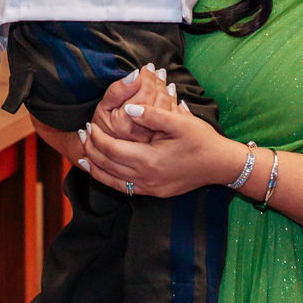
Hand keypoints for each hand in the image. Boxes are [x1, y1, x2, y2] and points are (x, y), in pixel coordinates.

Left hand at [80, 101, 241, 197]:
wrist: (220, 165)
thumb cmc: (202, 140)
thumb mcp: (180, 122)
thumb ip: (152, 115)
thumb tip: (126, 110)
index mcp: (149, 160)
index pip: (112, 150)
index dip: (97, 138)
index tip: (88, 125)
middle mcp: (146, 178)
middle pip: (108, 166)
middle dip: (91, 151)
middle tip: (81, 135)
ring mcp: (150, 188)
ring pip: (112, 182)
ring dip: (96, 168)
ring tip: (82, 156)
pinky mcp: (155, 192)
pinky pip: (124, 188)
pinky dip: (109, 180)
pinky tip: (104, 172)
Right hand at [88, 64, 176, 144]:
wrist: (104, 149)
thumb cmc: (102, 125)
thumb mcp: (104, 106)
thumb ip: (118, 90)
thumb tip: (135, 75)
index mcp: (126, 123)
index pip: (145, 93)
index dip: (148, 77)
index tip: (148, 67)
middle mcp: (141, 133)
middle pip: (159, 100)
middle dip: (159, 82)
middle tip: (158, 71)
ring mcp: (152, 139)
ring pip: (167, 109)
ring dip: (167, 91)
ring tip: (162, 79)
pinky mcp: (159, 141)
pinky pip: (171, 119)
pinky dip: (172, 102)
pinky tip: (170, 93)